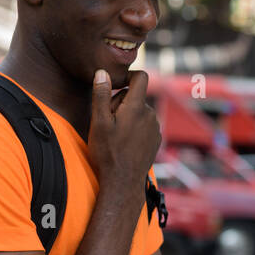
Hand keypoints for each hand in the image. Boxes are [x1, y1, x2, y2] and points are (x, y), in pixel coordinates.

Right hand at [87, 69, 159, 191]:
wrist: (123, 182)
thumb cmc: (108, 153)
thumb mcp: (98, 122)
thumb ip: (100, 95)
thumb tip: (102, 72)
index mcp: (136, 107)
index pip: (141, 77)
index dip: (128, 75)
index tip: (116, 83)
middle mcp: (150, 114)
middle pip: (135, 96)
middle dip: (119, 102)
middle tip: (106, 121)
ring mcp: (155, 128)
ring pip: (139, 111)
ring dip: (126, 116)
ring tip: (114, 135)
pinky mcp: (156, 139)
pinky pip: (144, 124)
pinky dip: (134, 128)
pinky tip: (124, 143)